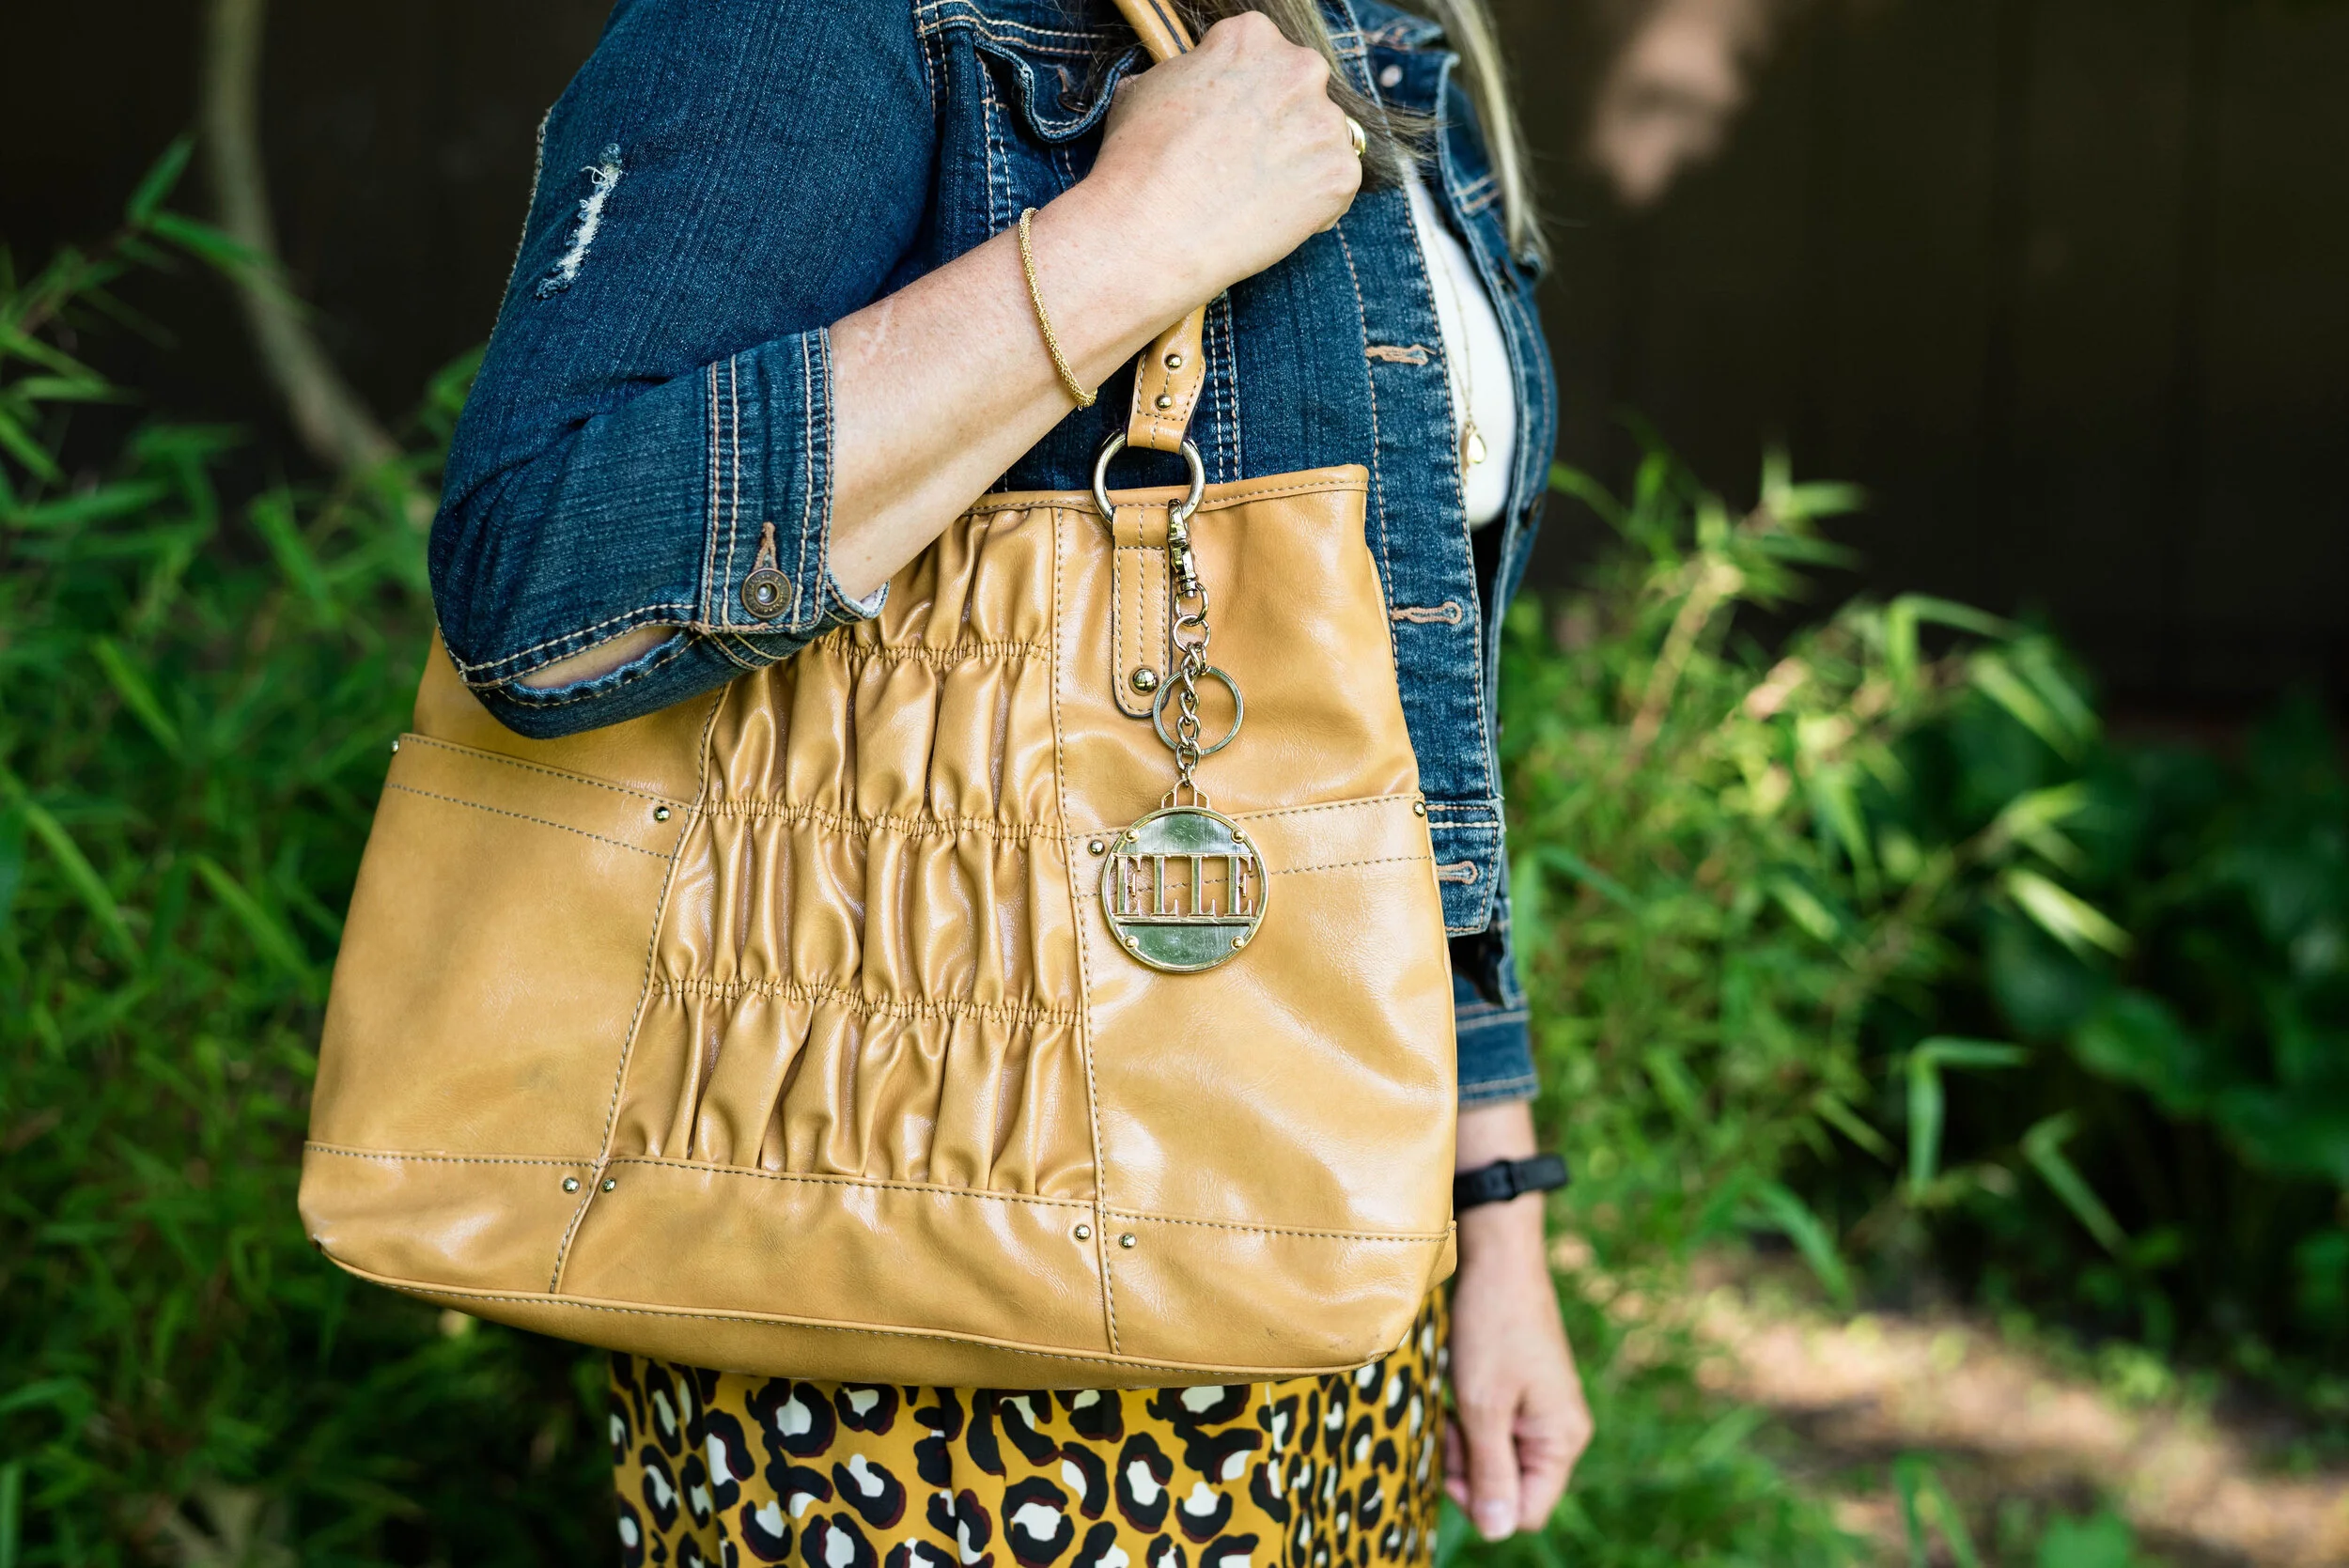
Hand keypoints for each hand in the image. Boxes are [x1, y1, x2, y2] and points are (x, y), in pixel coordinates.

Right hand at [1083, 12, 1361, 308]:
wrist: (1151, 231)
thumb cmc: (1139, 161)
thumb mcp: (1146, 87)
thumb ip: (1189, 73)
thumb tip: (1191, 80)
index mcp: (1252, 36)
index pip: (1263, 55)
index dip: (1244, 92)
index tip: (1228, 121)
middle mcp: (1299, 68)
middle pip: (1301, 91)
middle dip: (1281, 121)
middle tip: (1245, 160)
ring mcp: (1326, 122)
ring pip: (1322, 139)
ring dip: (1298, 163)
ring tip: (1253, 195)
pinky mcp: (1341, 175)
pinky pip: (1336, 186)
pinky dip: (1313, 205)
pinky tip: (1271, 217)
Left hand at [1445, 1108, 1592, 1539]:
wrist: (1497, 1258)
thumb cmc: (1492, 1328)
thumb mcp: (1482, 1406)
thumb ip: (1490, 1472)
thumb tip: (1498, 1531)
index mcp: (1562, 1440)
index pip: (1527, 1511)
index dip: (1484, 1501)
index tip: (1452, 1463)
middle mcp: (1560, 1430)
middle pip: (1511, 1486)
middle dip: (1471, 1468)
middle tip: (1448, 1426)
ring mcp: (1542, 1410)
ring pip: (1497, 1457)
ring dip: (1466, 1442)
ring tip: (1450, 1403)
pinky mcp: (1523, 1391)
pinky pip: (1495, 1428)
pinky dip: (1470, 1418)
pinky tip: (1455, 1392)